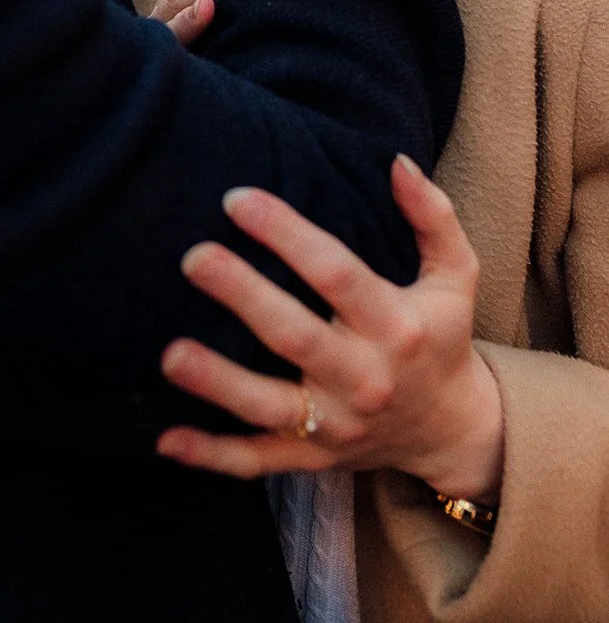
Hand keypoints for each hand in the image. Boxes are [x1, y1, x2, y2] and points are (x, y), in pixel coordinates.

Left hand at [156, 155, 504, 501]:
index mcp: (395, 326)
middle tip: (194, 258)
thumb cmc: (440, 336)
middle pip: (296, 337)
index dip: (286, 234)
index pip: (336, 273)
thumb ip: (433, 216)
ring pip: (269, 406)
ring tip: (170, 354)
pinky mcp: (312, 457)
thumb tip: (396, 162)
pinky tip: (165, 439)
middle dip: (244, 296)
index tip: (236, 199)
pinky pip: (256, 461)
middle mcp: (365, 378)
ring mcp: (336, 424)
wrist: (452, 430)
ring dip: (218, 383)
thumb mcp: (456, 276)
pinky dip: (211, 455)